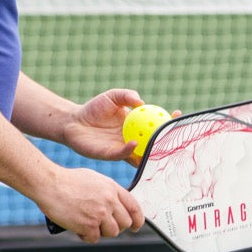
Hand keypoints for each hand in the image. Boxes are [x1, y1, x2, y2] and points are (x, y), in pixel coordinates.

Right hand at [38, 167, 143, 242]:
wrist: (49, 183)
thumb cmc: (68, 181)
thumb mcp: (94, 179)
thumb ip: (108, 192)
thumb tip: (117, 206)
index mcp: (112, 188)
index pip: (134, 207)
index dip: (137, 220)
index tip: (135, 226)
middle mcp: (109, 200)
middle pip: (124, 223)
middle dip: (115, 226)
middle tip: (102, 225)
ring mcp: (99, 213)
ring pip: (111, 233)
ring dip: (101, 232)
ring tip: (88, 224)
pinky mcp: (88, 225)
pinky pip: (94, 238)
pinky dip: (86, 236)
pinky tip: (78, 227)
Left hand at [60, 89, 181, 165]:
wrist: (74, 121)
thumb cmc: (94, 108)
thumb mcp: (113, 96)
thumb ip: (127, 95)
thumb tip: (142, 102)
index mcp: (135, 125)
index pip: (155, 124)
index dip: (168, 121)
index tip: (177, 114)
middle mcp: (132, 139)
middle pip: (153, 142)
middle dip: (166, 140)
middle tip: (175, 133)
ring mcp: (122, 149)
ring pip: (140, 153)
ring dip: (150, 150)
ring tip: (160, 142)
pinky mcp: (110, 156)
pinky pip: (122, 155)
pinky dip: (129, 150)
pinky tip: (134, 142)